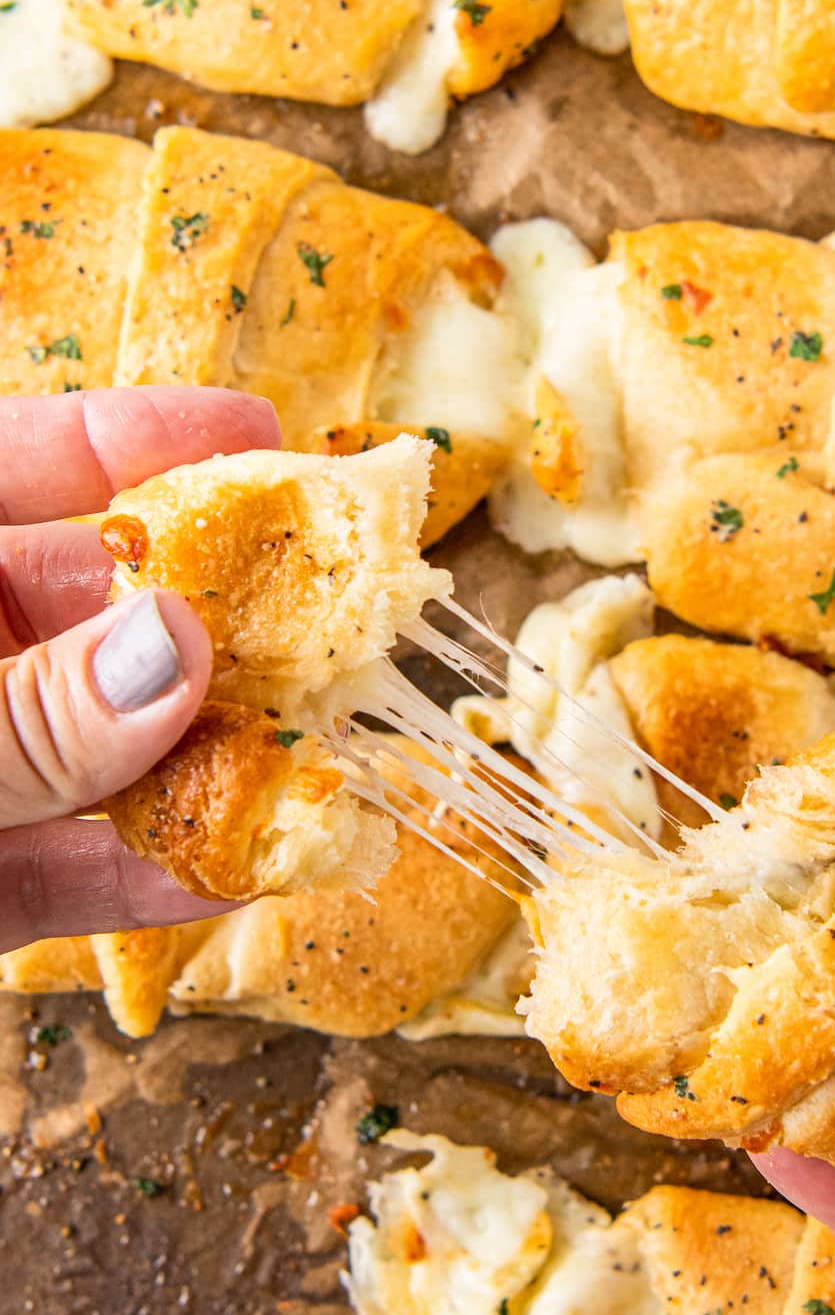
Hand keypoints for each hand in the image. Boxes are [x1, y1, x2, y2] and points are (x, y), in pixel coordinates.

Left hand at [0, 387, 279, 950]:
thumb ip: (25, 714)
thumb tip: (175, 645)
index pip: (13, 464)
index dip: (135, 439)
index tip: (262, 432)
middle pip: (87, 615)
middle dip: (207, 622)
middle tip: (324, 629)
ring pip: (96, 754)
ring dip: (202, 768)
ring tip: (313, 763)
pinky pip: (68, 875)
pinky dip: (147, 881)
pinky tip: (239, 876)